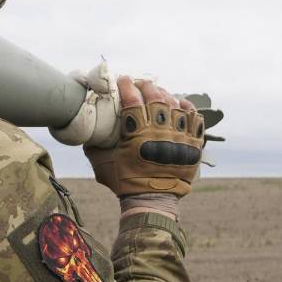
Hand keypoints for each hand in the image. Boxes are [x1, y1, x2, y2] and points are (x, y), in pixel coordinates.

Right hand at [84, 76, 204, 197]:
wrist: (151, 202)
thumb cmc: (124, 182)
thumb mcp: (101, 162)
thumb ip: (93, 143)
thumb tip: (86, 127)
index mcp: (138, 134)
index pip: (133, 99)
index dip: (127, 86)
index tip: (123, 79)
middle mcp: (161, 132)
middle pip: (156, 97)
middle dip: (146, 86)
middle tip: (140, 84)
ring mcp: (179, 138)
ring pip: (176, 105)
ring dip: (166, 95)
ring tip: (158, 93)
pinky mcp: (192, 145)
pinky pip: (195, 119)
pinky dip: (187, 109)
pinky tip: (179, 105)